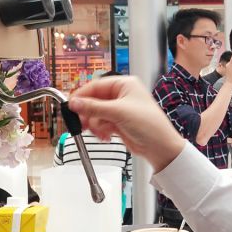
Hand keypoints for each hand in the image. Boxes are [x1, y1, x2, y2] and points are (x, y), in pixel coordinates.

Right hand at [68, 76, 183, 170]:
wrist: (160, 147)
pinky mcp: (118, 123)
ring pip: (96, 114)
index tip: (71, 105)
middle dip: (89, 113)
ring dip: (95, 124)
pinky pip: (102, 124)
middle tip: (83, 122)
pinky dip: (101, 130)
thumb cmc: (150, 125)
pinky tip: (105, 136)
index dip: (82, 95)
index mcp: (125, 84)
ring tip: (100, 132)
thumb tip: (75, 103)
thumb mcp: (118, 112)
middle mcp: (122, 95)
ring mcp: (120, 110)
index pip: (96, 85)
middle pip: (94, 100)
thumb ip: (94, 107)